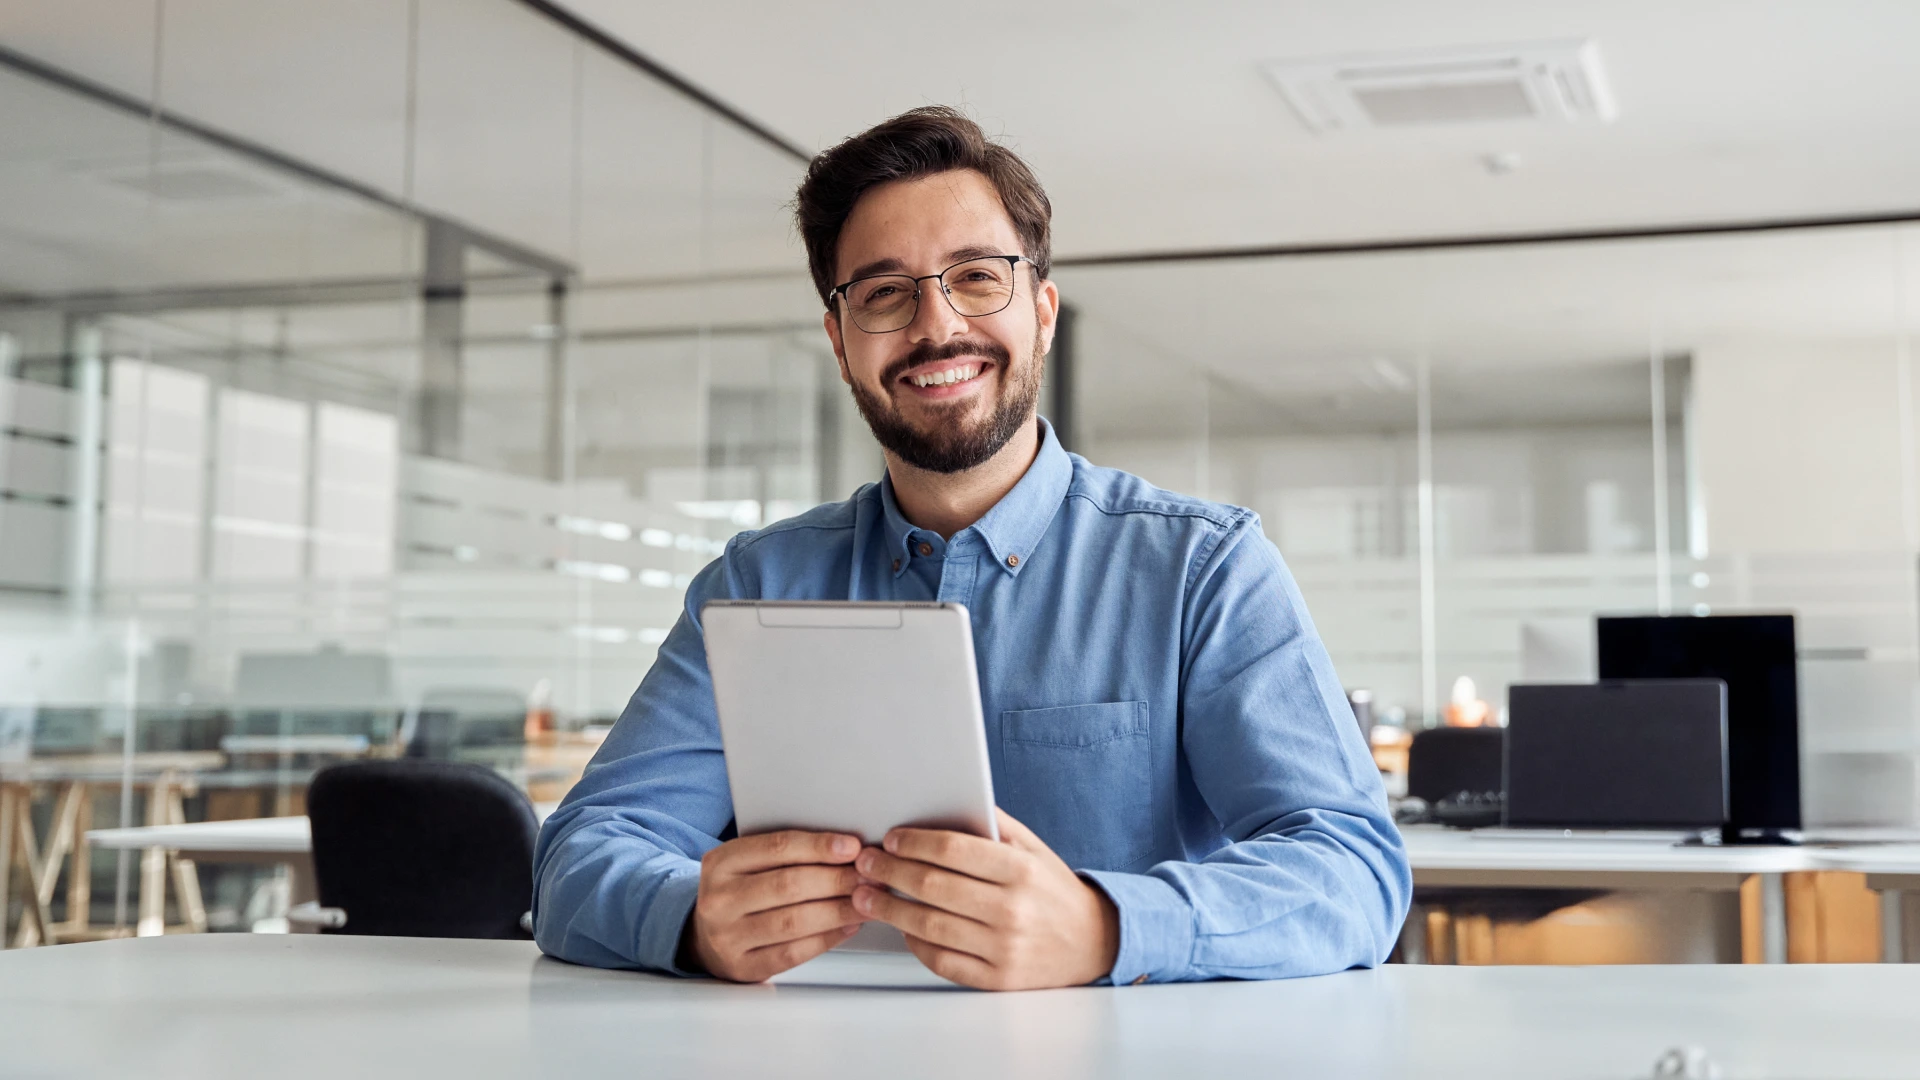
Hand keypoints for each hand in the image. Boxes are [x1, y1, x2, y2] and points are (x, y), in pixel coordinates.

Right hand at [688, 829, 867, 981]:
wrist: (702, 936)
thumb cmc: (738, 893)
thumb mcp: (747, 863)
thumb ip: (785, 854)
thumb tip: (846, 849)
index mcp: (721, 863)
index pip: (777, 848)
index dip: (819, 846)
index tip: (852, 847)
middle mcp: (720, 899)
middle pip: (789, 885)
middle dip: (837, 879)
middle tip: (869, 877)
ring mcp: (729, 936)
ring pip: (794, 921)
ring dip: (839, 910)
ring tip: (867, 901)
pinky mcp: (744, 967)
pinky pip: (794, 952)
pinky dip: (827, 938)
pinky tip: (848, 926)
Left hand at [851, 808, 1119, 989]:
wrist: (1092, 942)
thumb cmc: (1053, 891)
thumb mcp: (1032, 849)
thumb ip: (991, 825)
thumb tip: (942, 802)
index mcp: (1020, 870)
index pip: (952, 850)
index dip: (913, 842)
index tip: (891, 840)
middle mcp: (1012, 910)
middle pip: (932, 886)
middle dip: (889, 872)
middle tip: (866, 863)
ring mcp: (1003, 948)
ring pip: (929, 925)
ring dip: (889, 909)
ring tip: (867, 896)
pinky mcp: (996, 979)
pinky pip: (941, 960)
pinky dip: (914, 943)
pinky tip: (902, 928)